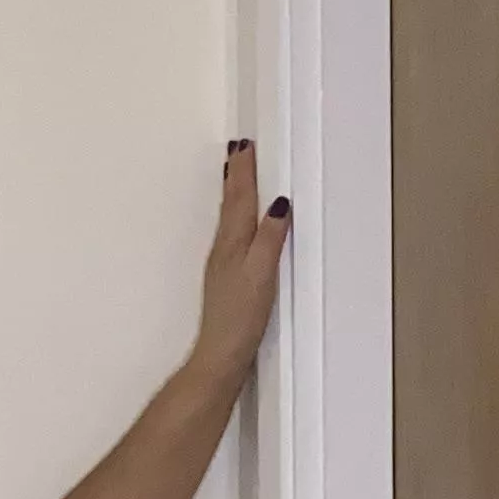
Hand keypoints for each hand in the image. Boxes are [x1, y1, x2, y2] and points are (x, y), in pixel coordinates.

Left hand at [189, 140, 291, 390]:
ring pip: (229, 217)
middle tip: (239, 150)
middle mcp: (224, 249)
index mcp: (233, 243)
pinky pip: (230, 234)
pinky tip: (238, 223)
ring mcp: (222, 263)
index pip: (240, 198)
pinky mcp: (226, 278)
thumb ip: (270, 238)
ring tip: (235, 174)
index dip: (243, 172)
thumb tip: (279, 205)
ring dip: (233, 193)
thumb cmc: (240, 317)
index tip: (245, 146)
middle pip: (231, 203)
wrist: (220, 352)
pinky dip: (234, 218)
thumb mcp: (262, 273)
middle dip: (236, 175)